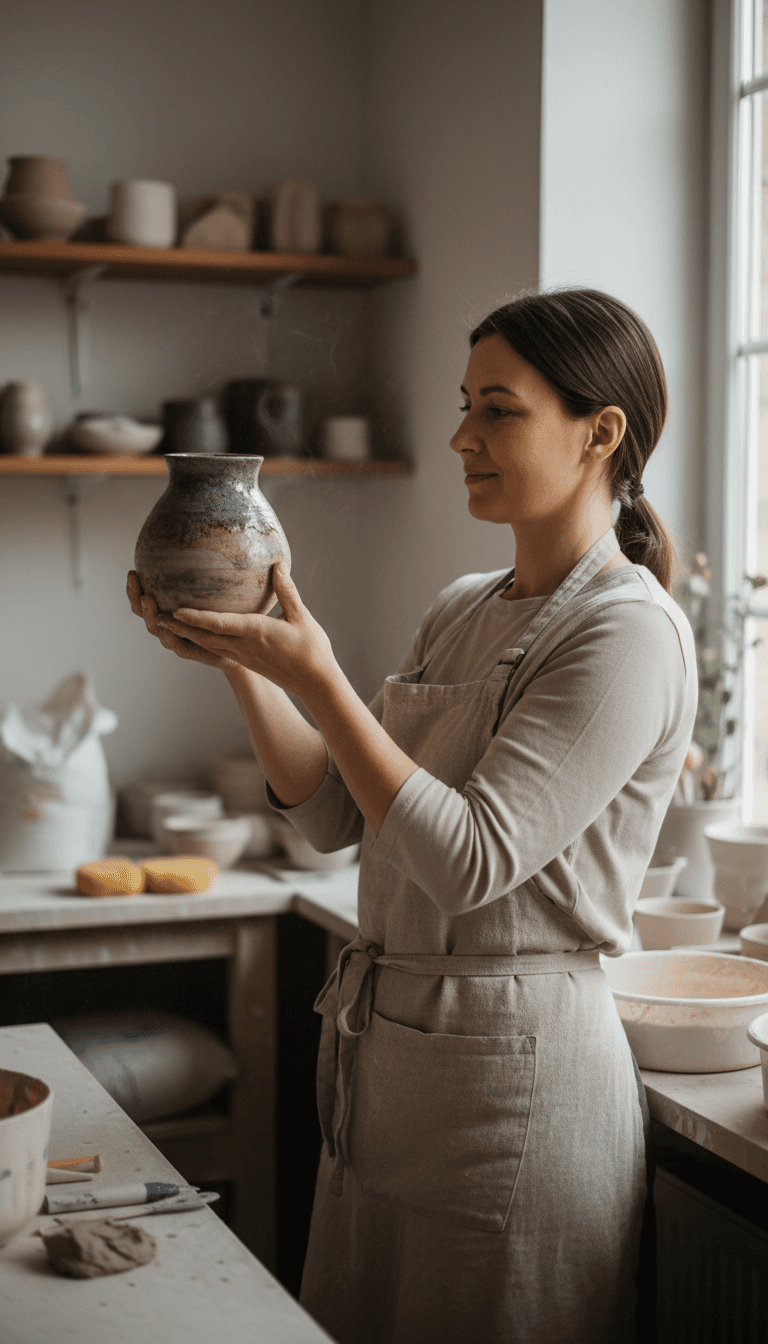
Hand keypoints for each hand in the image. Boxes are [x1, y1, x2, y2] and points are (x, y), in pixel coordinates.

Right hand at [126, 570, 235, 669]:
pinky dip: (172, 636)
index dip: (135, 588)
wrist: (238, 644)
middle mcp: (168, 625)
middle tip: (134, 579)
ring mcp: (177, 640)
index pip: (145, 599)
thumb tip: (214, 543)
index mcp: (168, 610)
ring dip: (150, 613)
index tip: (132, 572)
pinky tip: (170, 627)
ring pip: (157, 629)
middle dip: (136, 596)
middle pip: (144, 613)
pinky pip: (179, 645)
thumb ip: (211, 572)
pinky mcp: (192, 651)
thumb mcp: (220, 590)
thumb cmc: (226, 613)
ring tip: (148, 599)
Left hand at [150, 563, 336, 697]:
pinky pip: (218, 650)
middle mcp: (243, 646)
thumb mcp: (301, 616)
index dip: (196, 617)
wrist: (316, 683)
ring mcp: (243, 656)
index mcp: (255, 632)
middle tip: (158, 616)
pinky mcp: (246, 661)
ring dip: (187, 635)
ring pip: (208, 645)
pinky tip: (199, 634)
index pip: (218, 624)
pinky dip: (203, 641)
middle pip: (204, 637)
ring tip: (169, 624)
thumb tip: (279, 564)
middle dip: (180, 627)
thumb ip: (287, 590)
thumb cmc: (312, 649)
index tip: (176, 611)